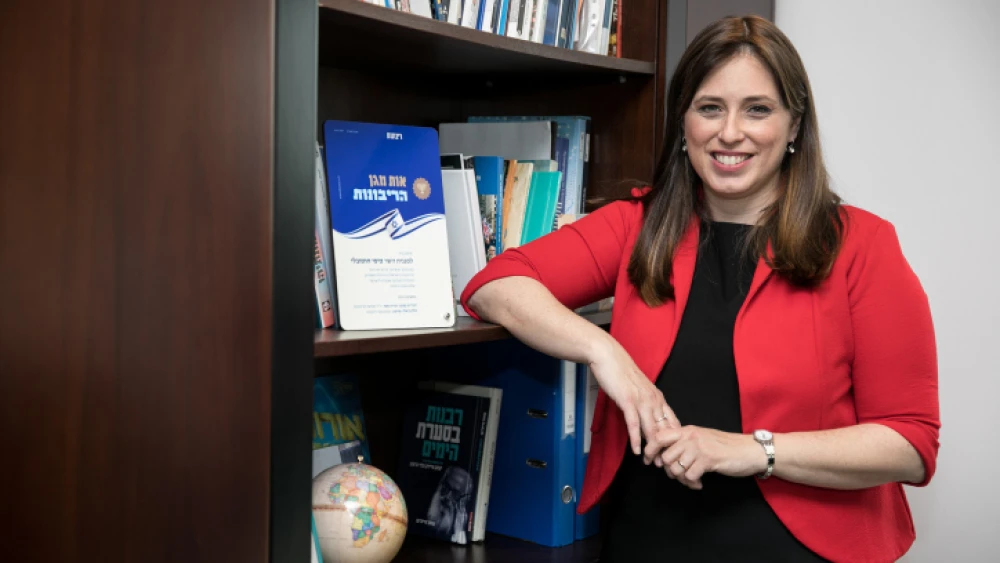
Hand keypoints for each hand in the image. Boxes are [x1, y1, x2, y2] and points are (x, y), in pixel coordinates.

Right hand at [588, 336, 679, 455]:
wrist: (609, 357)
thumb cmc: (622, 372)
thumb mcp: (639, 389)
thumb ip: (645, 403)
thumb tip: (648, 418)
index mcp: (658, 397)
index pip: (672, 422)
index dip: (675, 440)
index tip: (675, 454)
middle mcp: (654, 400)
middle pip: (664, 429)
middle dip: (666, 449)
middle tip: (667, 465)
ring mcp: (642, 401)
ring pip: (652, 429)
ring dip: (652, 448)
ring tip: (652, 462)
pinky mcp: (628, 401)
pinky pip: (634, 424)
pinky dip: (636, 439)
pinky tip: (637, 450)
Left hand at [642, 426, 767, 489]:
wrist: (750, 450)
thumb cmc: (726, 447)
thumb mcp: (701, 438)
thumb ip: (684, 443)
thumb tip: (664, 456)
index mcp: (687, 430)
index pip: (659, 436)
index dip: (650, 450)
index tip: (649, 462)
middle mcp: (690, 436)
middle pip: (665, 457)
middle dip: (669, 471)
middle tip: (681, 475)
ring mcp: (699, 447)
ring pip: (675, 468)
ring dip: (682, 479)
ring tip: (691, 479)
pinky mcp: (708, 459)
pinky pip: (689, 476)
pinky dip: (692, 483)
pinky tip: (699, 483)